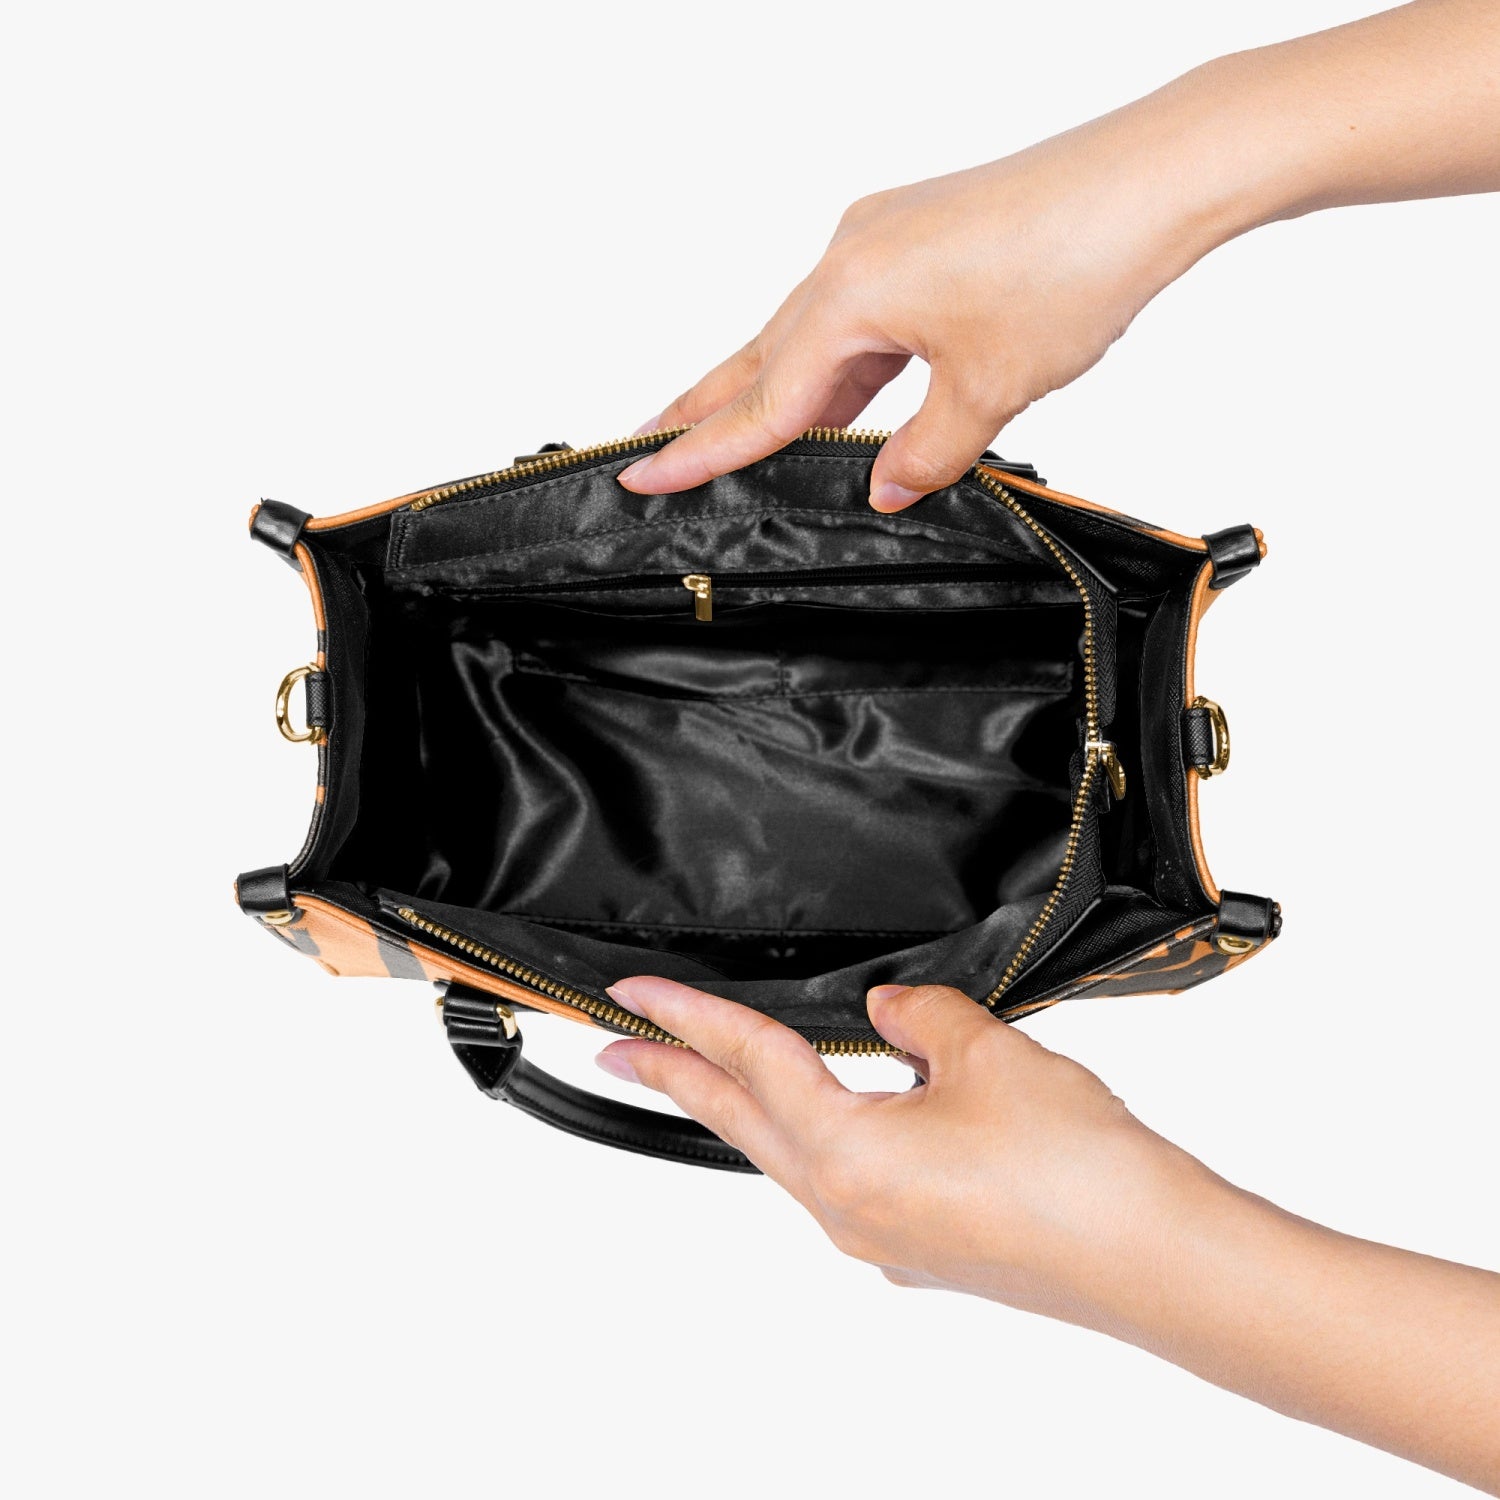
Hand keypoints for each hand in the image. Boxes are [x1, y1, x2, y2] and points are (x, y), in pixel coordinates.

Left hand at [596, 976, 1499, 1488]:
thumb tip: (885, 1009)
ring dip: (747, 1108)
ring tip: (715, 1073)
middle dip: (676, 1078)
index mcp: (846, 1157)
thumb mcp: (986, 1052)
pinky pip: (846, 1180)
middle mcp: (847, 1210)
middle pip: (742, 1123)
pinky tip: (845, 1111)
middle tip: (619, 1046)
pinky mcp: (923, 1249)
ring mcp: (883, 1239)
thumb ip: (918, 1015)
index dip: (684, 1018)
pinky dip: (822, 1136)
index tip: (628, 996)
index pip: (746, 1065)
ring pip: (790, 1156)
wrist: (1160, 1264)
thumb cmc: (1080, 1171)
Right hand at [618, 0, 1499, 514]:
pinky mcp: (919, 236)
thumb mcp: (991, 389)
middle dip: (706, 409)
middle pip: (762, 355)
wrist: (1150, 178)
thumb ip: (925, 453)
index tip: (643, 474)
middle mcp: (851, 255)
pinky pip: (855, 315)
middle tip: (648, 445)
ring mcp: (884, 239)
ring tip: (726, 433)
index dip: (703, 450)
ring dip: (774, 391)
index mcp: (850, 294)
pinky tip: (839, 400)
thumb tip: (885, 489)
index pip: (763, 398)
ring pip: (809, 336)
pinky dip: (839, 365)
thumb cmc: (1075, 263)